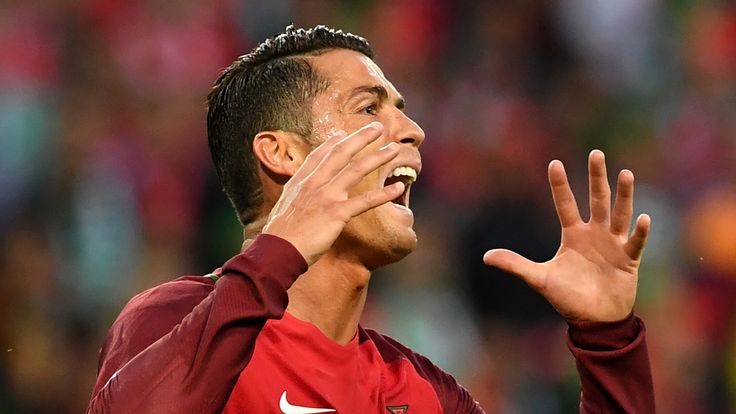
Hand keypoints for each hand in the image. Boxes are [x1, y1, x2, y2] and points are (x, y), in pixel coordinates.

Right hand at [262, 122, 403, 265]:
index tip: (343, 134)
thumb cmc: (280, 236)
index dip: (332, 142)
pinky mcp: (337, 213)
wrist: (277, 250)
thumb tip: (300, 198)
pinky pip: (365, 201)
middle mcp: (314, 184)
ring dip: (378, 157)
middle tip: (377, 126)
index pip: (319, 155)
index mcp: (300, 182)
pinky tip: (398, 188)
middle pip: (341, 153)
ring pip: (356, 169)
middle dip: (361, 137)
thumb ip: (296, 198)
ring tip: (394, 150)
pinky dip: (384, 194)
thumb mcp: (284, 208)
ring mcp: (326, 196)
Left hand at [483, 150, 650, 321]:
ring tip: (625, 173)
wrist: (594, 320)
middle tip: (595, 153)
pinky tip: (642, 217)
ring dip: (624, 195)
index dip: (560, 185)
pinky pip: (635, 242)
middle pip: (596, 200)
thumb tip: (486, 256)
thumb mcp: (539, 279)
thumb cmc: (568, 297)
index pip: (565, 204)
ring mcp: (613, 244)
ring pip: (619, 214)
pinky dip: (639, 232)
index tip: (554, 163)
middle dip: (596, 177)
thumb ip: (515, 265)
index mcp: (573, 235)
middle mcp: (594, 234)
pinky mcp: (628, 259)